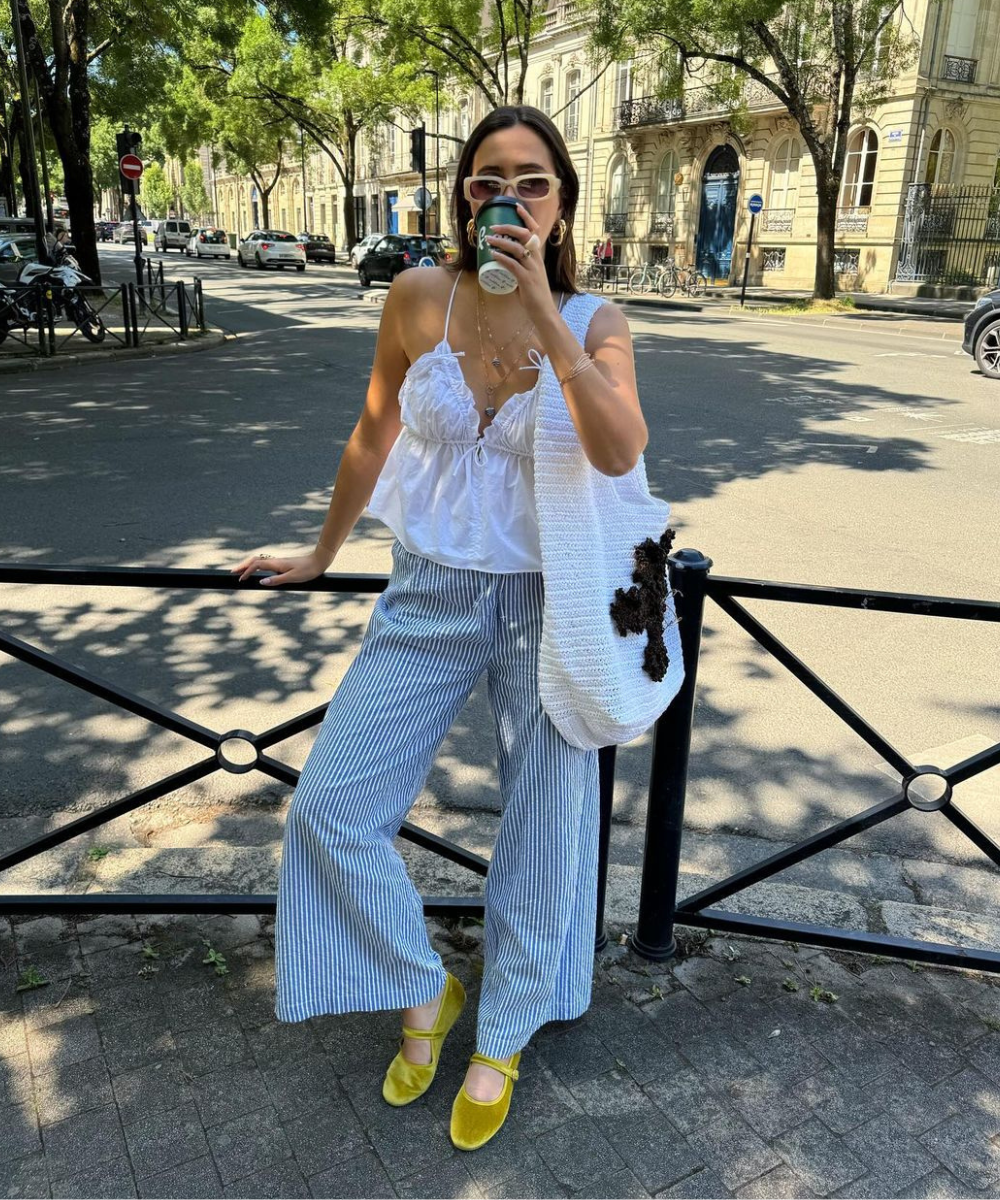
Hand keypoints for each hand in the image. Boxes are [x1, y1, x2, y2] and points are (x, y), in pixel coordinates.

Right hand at [228, 550, 328, 585]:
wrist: (319, 561)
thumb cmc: (307, 570)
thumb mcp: (293, 578)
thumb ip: (277, 580)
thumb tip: (261, 582)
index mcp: (276, 564)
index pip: (256, 566)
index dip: (246, 572)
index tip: (240, 580)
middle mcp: (275, 561)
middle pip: (255, 561)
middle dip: (243, 566)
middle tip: (232, 573)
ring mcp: (278, 562)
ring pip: (259, 561)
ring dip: (248, 565)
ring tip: (240, 571)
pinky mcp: (282, 564)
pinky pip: (265, 563)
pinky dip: (256, 566)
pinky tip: (256, 570)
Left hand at [484, 203, 559, 325]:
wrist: (544, 311)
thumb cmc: (534, 295)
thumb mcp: (528, 276)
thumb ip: (518, 268)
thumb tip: (502, 264)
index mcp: (537, 256)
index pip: (535, 231)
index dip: (526, 217)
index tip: (516, 207)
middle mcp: (536, 259)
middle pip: (524, 235)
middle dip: (508, 227)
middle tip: (493, 228)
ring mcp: (532, 269)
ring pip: (517, 248)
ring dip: (501, 242)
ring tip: (488, 240)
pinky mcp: (527, 280)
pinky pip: (513, 265)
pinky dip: (502, 258)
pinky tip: (493, 255)